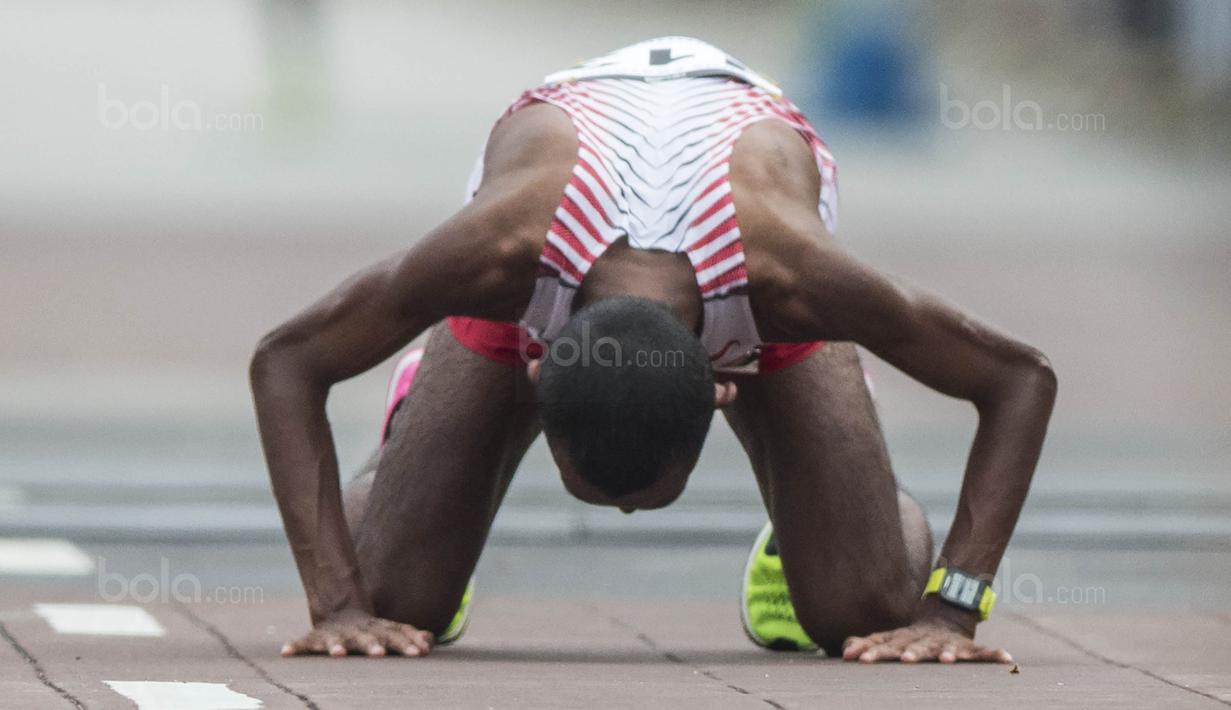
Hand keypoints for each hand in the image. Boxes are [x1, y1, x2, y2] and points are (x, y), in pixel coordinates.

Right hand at [280, 610, 433, 657]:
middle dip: (374, 646)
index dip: (407, 643)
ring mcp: (335, 634)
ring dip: (335, 647)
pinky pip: (302, 642)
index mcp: (378, 630)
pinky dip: (294, 646)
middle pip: (368, 638)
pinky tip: (286, 651)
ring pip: (335, 640)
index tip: (419, 653)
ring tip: (337, 654)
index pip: (396, 634)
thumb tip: (430, 641)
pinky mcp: (314, 638)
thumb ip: (408, 636)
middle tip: (380, 654)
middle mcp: (358, 631)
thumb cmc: (370, 630)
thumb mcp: (390, 630)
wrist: (339, 610)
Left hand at [841, 619, 1011, 663]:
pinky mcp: (970, 647)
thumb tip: (844, 651)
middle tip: (904, 660)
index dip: (873, 652)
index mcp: (905, 639)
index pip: (885, 645)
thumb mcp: (888, 639)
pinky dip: (995, 655)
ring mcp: (948, 643)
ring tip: (947, 660)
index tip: (860, 661)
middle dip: (910, 653)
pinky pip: (985, 652)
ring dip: (949, 653)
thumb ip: (866, 644)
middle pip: (916, 647)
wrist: (945, 617)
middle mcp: (926, 640)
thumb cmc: (910, 638)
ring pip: (949, 648)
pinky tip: (1006, 659)